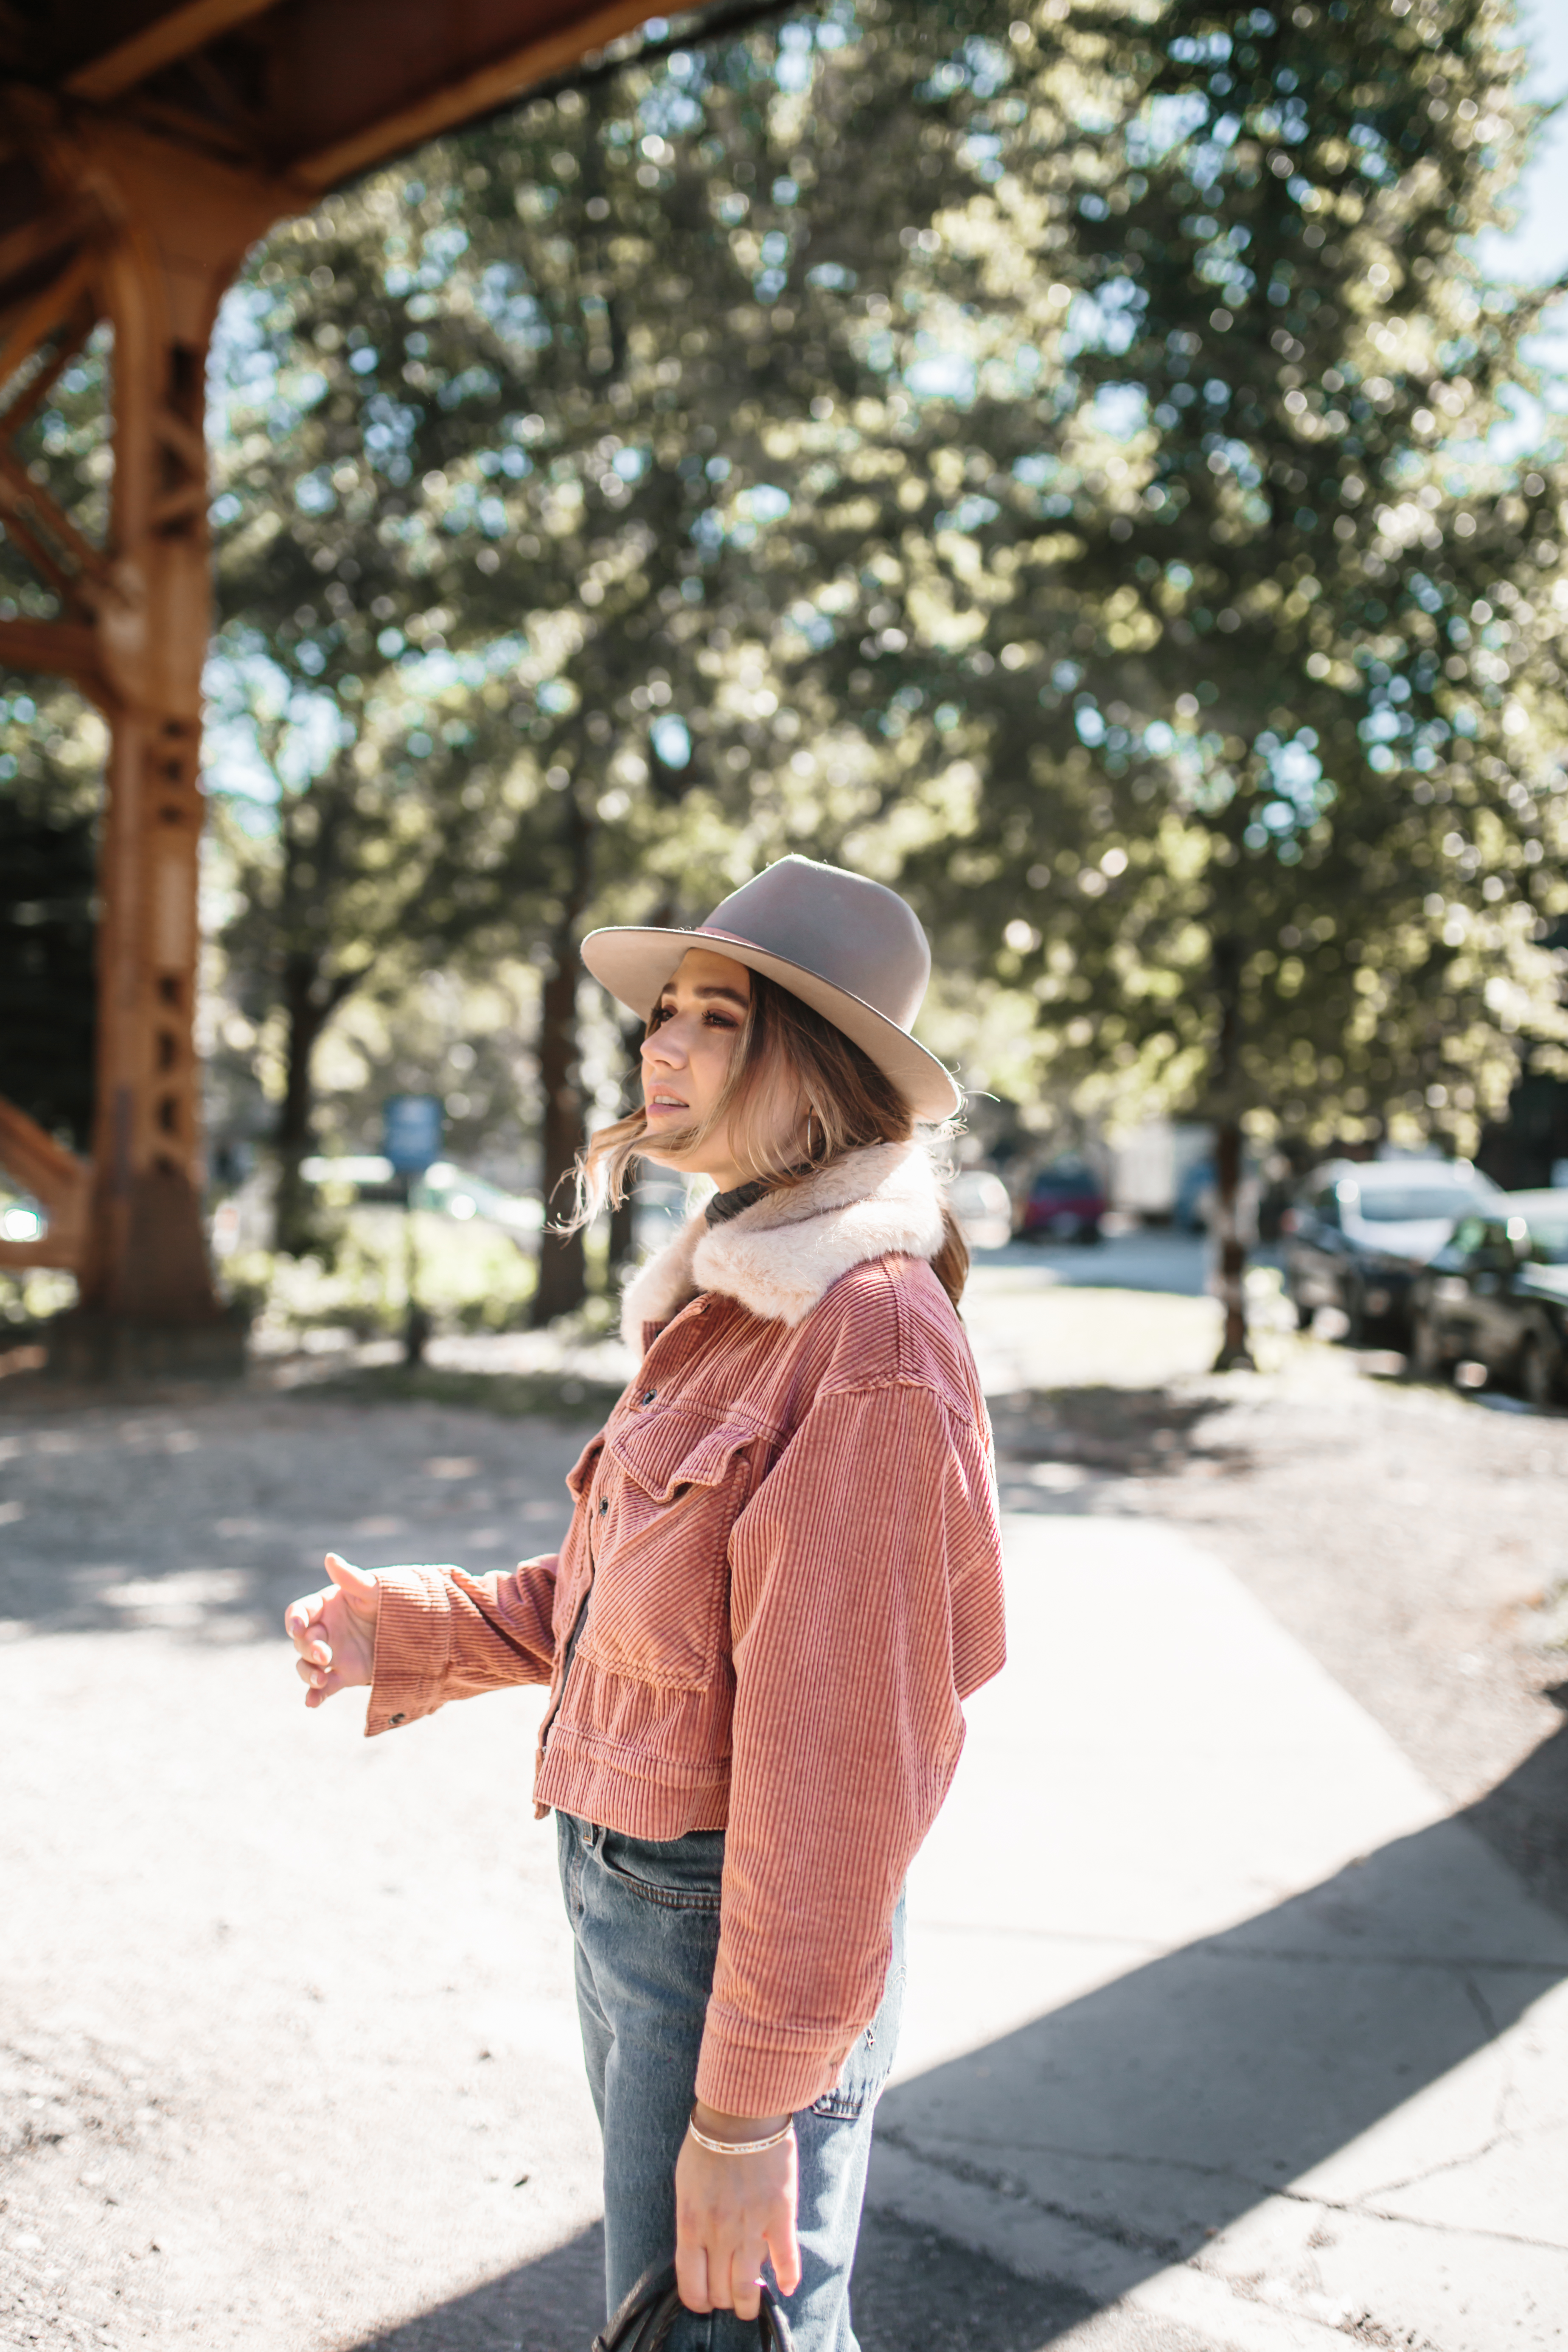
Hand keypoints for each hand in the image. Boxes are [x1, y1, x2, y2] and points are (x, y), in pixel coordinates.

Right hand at [285, 1552, 380, 1708]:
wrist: (414, 1626)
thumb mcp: (373, 1588)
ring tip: (319, 1680)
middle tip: (325, 1654)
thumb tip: (329, 1557)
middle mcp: (324, 1630)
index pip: (300, 1613)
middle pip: (302, 1642)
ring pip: (307, 1666)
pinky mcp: (343, 1674)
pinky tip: (311, 1703)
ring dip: (307, 1674)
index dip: (294, 1620)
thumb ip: (351, 1578)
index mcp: (326, 1606)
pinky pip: (323, 1687)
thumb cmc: (390, 1599)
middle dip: (309, 1649)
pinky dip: (315, 1695)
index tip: (298, 1627)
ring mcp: (332, 1654)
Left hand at [674, 2103, 799, 2320]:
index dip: (699, 2302)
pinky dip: (788, 2278)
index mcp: (691, 2225)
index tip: (705, 2300)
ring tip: (754, 2301)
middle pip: (721, 2293)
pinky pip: (787, 2259)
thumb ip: (692, 2223)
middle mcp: (719, 2234)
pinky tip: (786, 2285)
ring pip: (749, 2287)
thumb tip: (700, 2252)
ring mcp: (751, 2227)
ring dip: (751, 2302)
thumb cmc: (708, 2146)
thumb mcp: (686, 2187)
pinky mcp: (780, 2215)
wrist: (742, 2113)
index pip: (691, 2287)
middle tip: (730, 2295)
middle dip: (725, 2302)